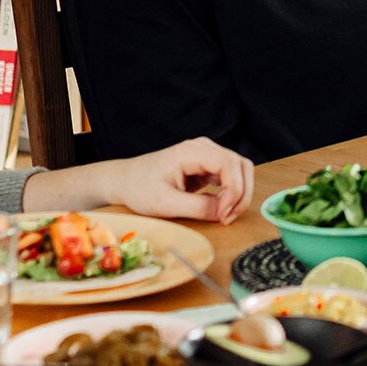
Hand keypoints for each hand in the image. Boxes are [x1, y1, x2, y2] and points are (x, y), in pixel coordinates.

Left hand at [105, 137, 255, 224]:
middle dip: (241, 193)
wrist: (125, 180)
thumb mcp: (165, 204)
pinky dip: (231, 193)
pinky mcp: (207, 166)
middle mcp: (204, 148)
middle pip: (241, 165)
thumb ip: (197, 208)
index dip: (234, 190)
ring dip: (239, 194)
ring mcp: (207, 155)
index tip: (223, 214)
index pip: (229, 164)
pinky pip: (230, 176)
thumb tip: (223, 213)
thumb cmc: (140, 188)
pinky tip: (220, 209)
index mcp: (192, 151)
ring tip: (225, 215)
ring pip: (240, 170)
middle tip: (227, 218)